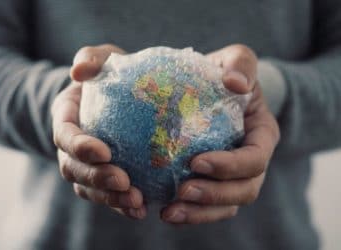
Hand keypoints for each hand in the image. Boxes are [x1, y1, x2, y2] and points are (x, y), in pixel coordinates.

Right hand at [51, 44, 146, 218]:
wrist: (116, 96)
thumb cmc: (108, 76)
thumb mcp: (101, 59)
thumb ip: (90, 59)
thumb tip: (79, 71)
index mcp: (67, 118)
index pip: (65, 136)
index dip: (80, 147)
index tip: (104, 152)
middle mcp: (71, 147)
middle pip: (74, 169)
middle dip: (97, 179)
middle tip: (124, 183)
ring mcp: (85, 164)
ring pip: (89, 188)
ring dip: (110, 199)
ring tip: (137, 202)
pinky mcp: (103, 176)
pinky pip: (107, 196)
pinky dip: (121, 206)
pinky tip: (142, 210)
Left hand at [161, 45, 279, 223]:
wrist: (215, 90)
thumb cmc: (225, 74)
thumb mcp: (236, 59)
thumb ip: (241, 63)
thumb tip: (235, 83)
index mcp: (262, 135)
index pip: (255, 159)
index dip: (230, 166)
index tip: (197, 162)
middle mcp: (252, 161)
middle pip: (245, 190)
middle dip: (215, 195)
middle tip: (182, 191)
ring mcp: (234, 176)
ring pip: (226, 206)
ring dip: (199, 212)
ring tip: (169, 211)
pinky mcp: (214, 183)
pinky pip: (207, 207)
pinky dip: (189, 213)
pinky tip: (164, 210)